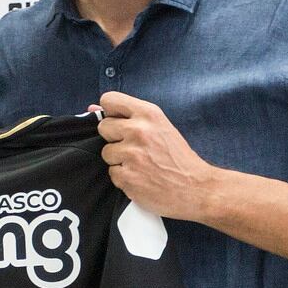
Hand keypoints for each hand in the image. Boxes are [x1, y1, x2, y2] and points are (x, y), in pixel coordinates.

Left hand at [95, 91, 218, 221]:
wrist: (196, 188)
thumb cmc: (179, 158)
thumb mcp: (160, 127)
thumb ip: (128, 116)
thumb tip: (92, 108)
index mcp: (148, 114)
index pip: (109, 100)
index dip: (109, 112)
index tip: (117, 122)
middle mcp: (138, 130)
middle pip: (103, 127)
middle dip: (114, 138)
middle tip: (134, 148)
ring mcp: (132, 154)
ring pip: (106, 152)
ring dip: (118, 160)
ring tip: (140, 165)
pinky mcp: (127, 177)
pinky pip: (112, 173)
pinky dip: (123, 177)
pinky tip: (140, 178)